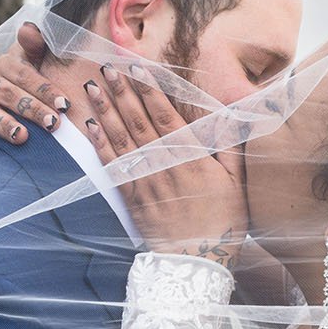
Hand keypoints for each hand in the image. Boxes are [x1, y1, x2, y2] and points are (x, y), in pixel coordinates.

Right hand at [0, 24, 67, 157]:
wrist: (8, 86)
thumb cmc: (31, 73)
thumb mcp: (36, 56)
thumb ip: (36, 44)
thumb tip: (29, 28)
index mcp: (8, 64)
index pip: (27, 76)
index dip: (46, 89)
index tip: (65, 104)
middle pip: (11, 95)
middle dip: (33, 110)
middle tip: (53, 124)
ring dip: (4, 125)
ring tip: (21, 137)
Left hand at [84, 64, 248, 265]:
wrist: (196, 262)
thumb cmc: (223, 222)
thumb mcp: (237, 182)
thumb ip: (229, 146)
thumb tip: (228, 116)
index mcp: (190, 155)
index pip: (165, 114)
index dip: (149, 89)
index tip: (137, 67)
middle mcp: (163, 162)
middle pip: (138, 119)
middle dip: (122, 91)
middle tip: (108, 66)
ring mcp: (144, 179)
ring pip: (121, 136)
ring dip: (105, 109)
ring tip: (93, 86)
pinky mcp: (131, 196)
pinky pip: (112, 164)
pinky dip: (99, 142)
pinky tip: (90, 124)